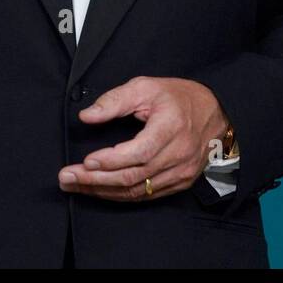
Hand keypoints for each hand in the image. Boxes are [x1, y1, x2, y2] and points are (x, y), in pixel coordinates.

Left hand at [57, 76, 228, 201]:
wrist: (216, 113)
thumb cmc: (179, 97)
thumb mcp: (146, 87)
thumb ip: (114, 100)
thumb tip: (87, 116)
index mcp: (171, 128)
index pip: (138, 152)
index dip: (110, 161)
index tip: (85, 161)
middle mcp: (178, 155)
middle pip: (133, 176)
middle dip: (95, 180)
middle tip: (66, 178)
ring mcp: (180, 173)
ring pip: (137, 191)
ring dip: (102, 191)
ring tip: (75, 186)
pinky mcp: (180, 183)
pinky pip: (146, 195)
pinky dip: (120, 195)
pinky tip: (100, 190)